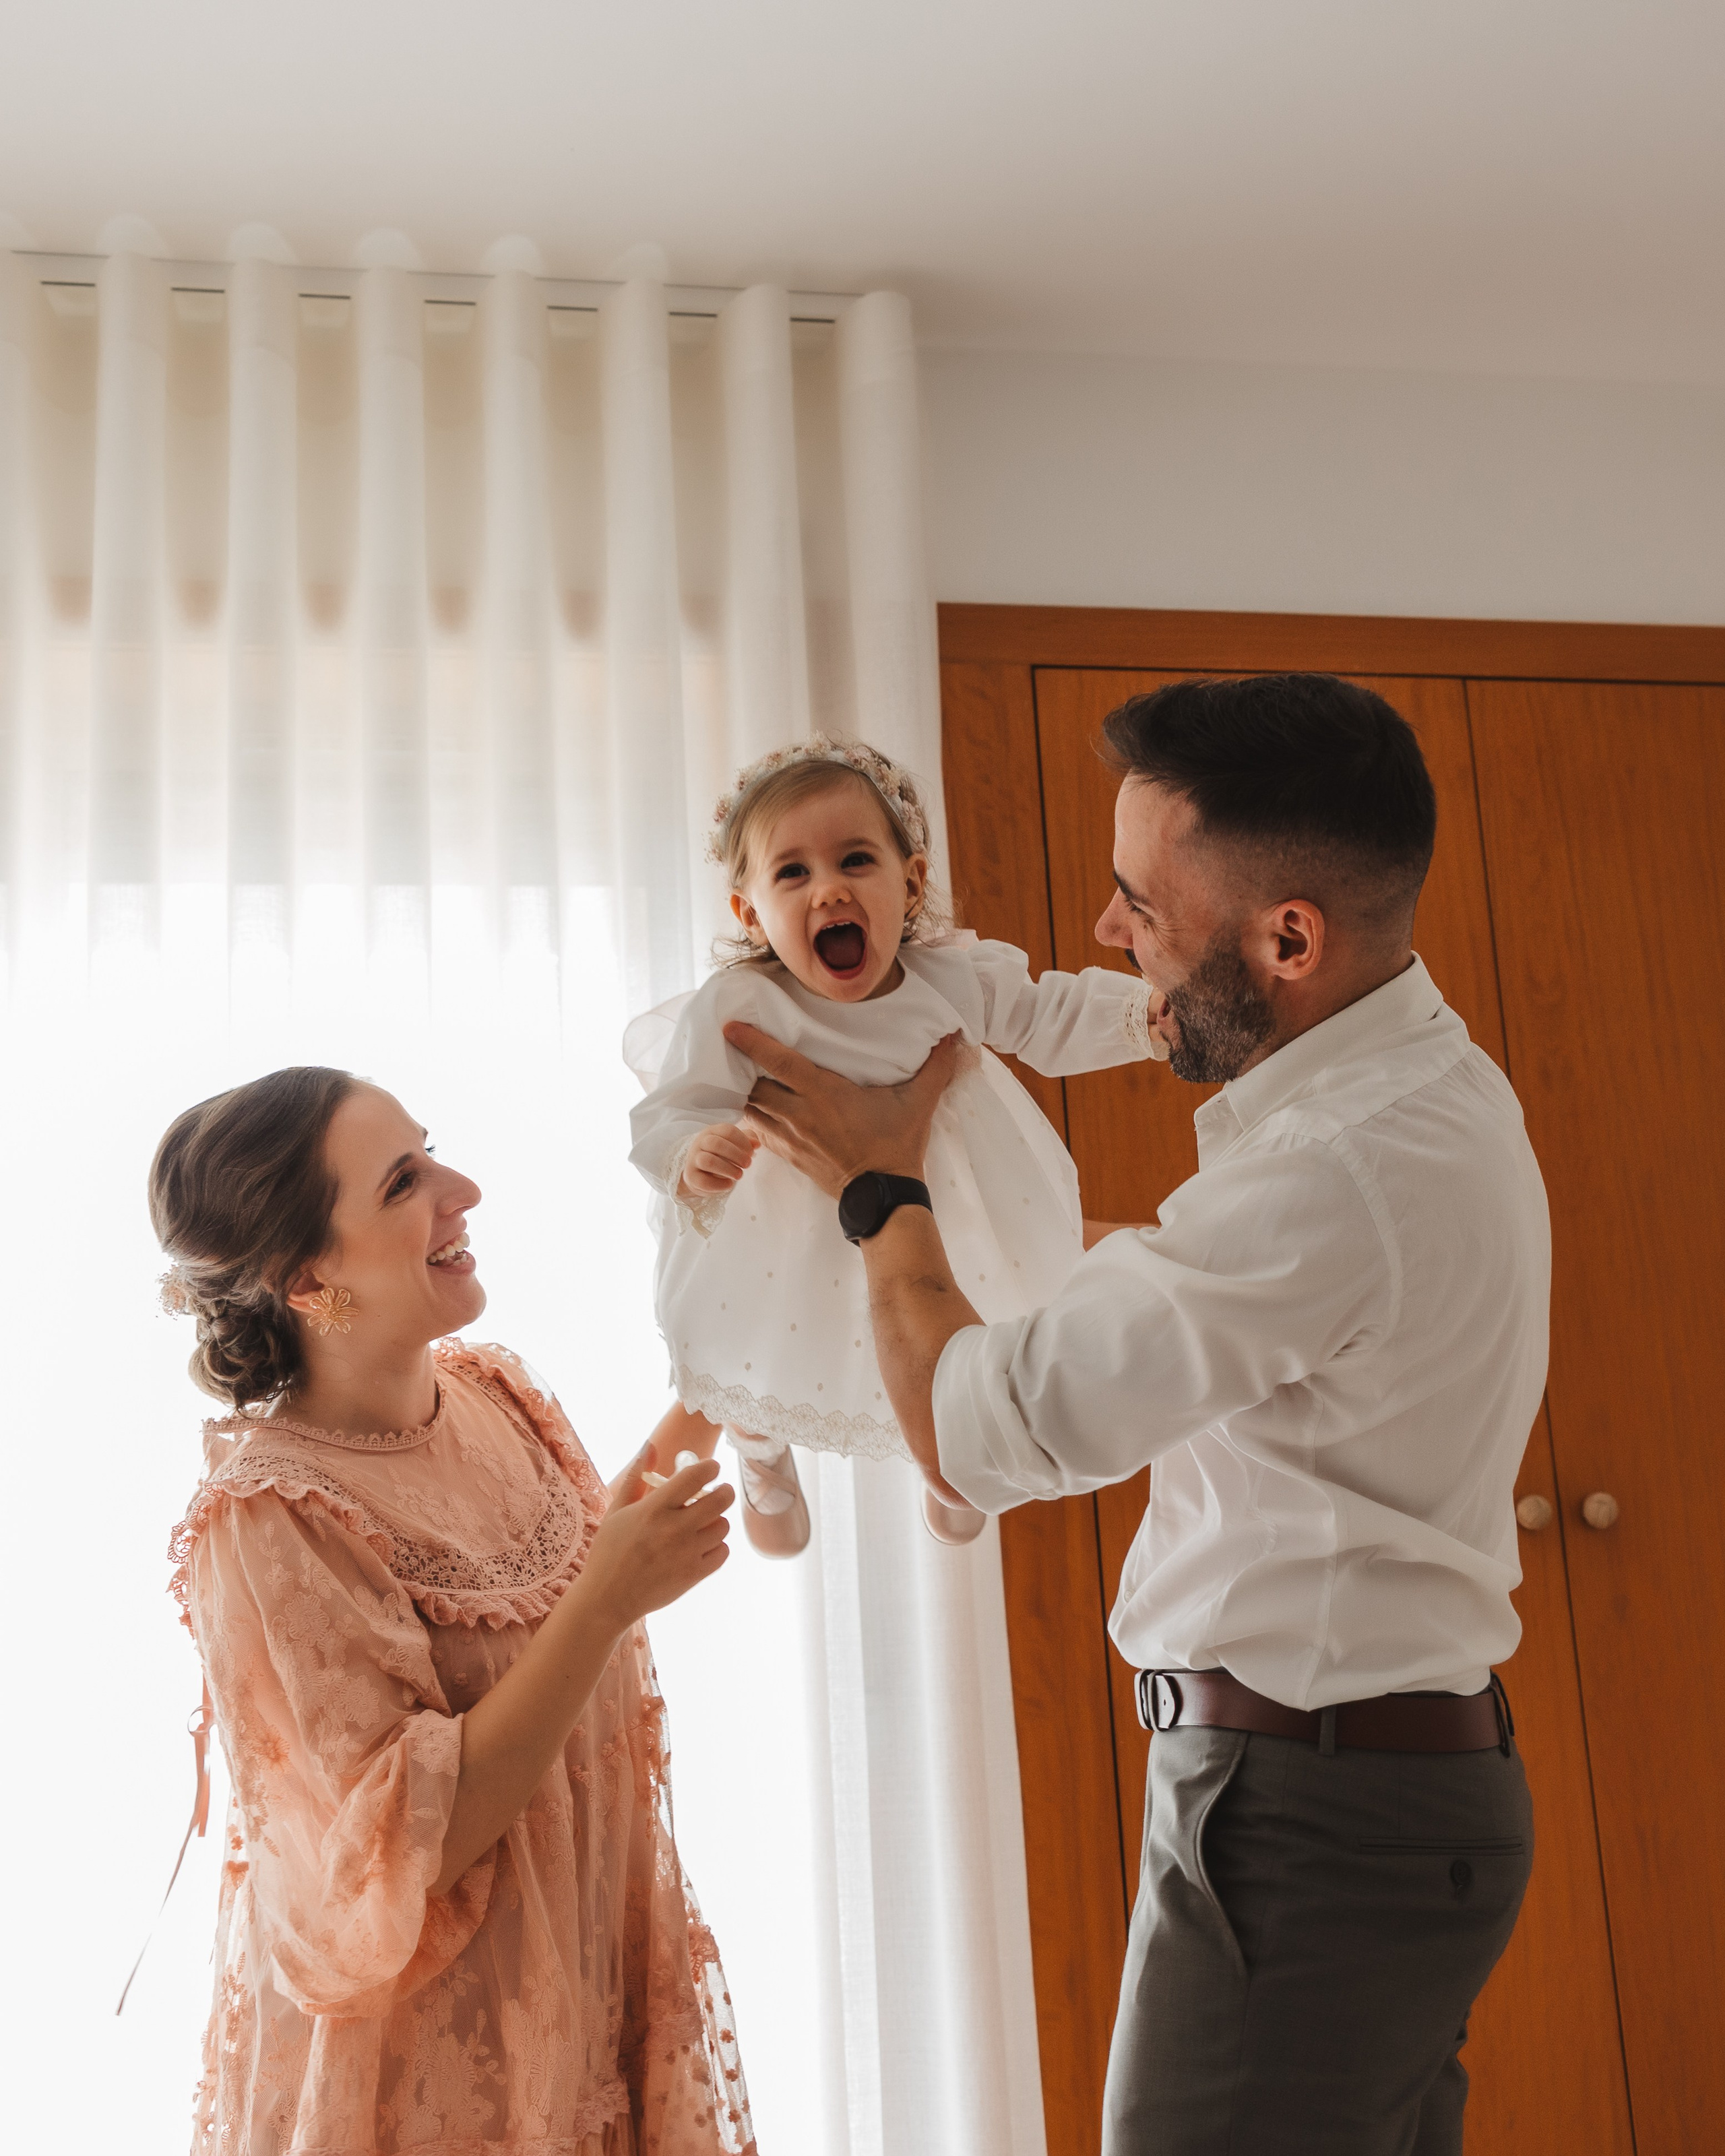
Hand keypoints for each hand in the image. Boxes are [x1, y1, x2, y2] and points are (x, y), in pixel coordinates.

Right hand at [583, 1456, 731, 1630]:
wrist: (608, 1598)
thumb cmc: (609, 1551)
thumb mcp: (616, 1510)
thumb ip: (636, 1476)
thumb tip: (650, 1444)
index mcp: (655, 1508)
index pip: (696, 1476)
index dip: (710, 1467)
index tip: (710, 1469)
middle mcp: (675, 1528)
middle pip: (721, 1499)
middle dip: (723, 1491)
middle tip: (716, 1493)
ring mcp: (687, 1553)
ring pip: (723, 1526)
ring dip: (716, 1521)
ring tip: (701, 1524)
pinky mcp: (694, 1575)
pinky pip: (723, 1552)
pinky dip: (716, 1546)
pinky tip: (700, 1545)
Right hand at [677, 1120, 759, 1201]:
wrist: (699, 1172)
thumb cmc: (720, 1155)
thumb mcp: (733, 1144)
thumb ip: (746, 1140)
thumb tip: (756, 1143)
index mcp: (712, 1132)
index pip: (728, 1130)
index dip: (743, 1142)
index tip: (751, 1153)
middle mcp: (700, 1143)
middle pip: (716, 1144)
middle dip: (736, 1155)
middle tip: (748, 1164)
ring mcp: (693, 1160)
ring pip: (708, 1161)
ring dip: (727, 1169)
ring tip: (739, 1175)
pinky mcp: (691, 1177)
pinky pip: (703, 1181)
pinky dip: (719, 1185)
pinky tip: (729, 1184)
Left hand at [725, 1022, 962, 1199]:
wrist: (883, 1197)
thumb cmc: (897, 1147)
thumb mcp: (918, 1104)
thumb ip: (935, 1067)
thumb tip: (955, 1035)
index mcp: (824, 1094)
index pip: (779, 1062)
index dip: (753, 1042)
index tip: (730, 1026)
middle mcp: (800, 1114)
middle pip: (753, 1085)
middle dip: (738, 1066)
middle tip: (729, 1046)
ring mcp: (790, 1137)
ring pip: (750, 1109)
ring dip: (740, 1091)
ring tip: (734, 1072)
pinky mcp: (788, 1155)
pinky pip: (757, 1132)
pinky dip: (749, 1116)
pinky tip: (750, 1106)